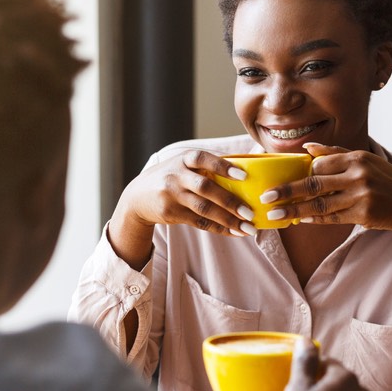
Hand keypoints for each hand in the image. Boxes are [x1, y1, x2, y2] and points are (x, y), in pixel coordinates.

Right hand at [107, 150, 256, 269]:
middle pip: (205, 188)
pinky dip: (218, 228)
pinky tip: (234, 231)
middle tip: (250, 212)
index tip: (243, 175)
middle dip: (229, 201)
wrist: (137, 196)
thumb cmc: (172, 176)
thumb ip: (210, 163)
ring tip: (247, 228)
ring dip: (227, 219)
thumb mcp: (184, 164)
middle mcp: (176, 176)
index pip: (204, 159)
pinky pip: (199, 222)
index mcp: (183, 159)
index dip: (223, 166)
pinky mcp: (171, 213)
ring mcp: (172, 195)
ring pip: (203, 209)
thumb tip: (254, 160)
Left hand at [263, 142, 391, 271]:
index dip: (298, 174)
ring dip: (295, 210)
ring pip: (320, 204)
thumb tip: (307, 149)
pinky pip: (332, 217)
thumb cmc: (384, 180)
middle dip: (287, 191)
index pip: (319, 165)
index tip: (278, 181)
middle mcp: (359, 175)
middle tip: (266, 197)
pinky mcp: (363, 214)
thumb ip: (335, 154)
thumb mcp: (364, 161)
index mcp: (356, 158)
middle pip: (314, 183)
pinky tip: (300, 219)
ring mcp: (361, 195)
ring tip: (275, 215)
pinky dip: (314, 218)